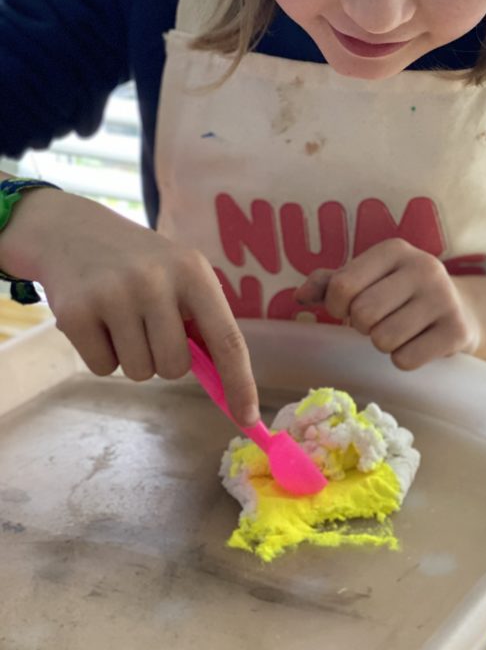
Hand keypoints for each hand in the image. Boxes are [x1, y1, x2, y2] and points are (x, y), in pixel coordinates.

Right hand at [0, 188, 259, 423]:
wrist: (73, 232)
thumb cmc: (141, 263)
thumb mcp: (180, 274)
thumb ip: (202, 322)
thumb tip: (225, 384)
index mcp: (193, 271)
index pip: (226, 338)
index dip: (239, 381)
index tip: (248, 417)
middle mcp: (156, 280)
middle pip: (175, 367)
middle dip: (163, 360)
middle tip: (148, 326)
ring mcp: (114, 294)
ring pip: (139, 372)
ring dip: (132, 357)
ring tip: (120, 319)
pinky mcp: (76, 312)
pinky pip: (103, 368)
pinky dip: (101, 355)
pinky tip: (95, 321)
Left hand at [294, 238, 481, 368]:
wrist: (461, 309)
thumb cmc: (400, 294)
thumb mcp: (367, 279)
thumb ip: (330, 282)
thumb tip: (299, 295)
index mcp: (394, 250)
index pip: (343, 285)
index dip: (336, 306)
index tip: (349, 307)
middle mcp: (422, 267)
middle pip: (362, 314)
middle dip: (361, 326)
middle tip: (376, 321)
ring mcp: (443, 298)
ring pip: (384, 339)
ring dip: (381, 343)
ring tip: (397, 331)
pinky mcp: (456, 330)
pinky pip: (406, 359)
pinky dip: (403, 359)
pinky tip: (416, 343)